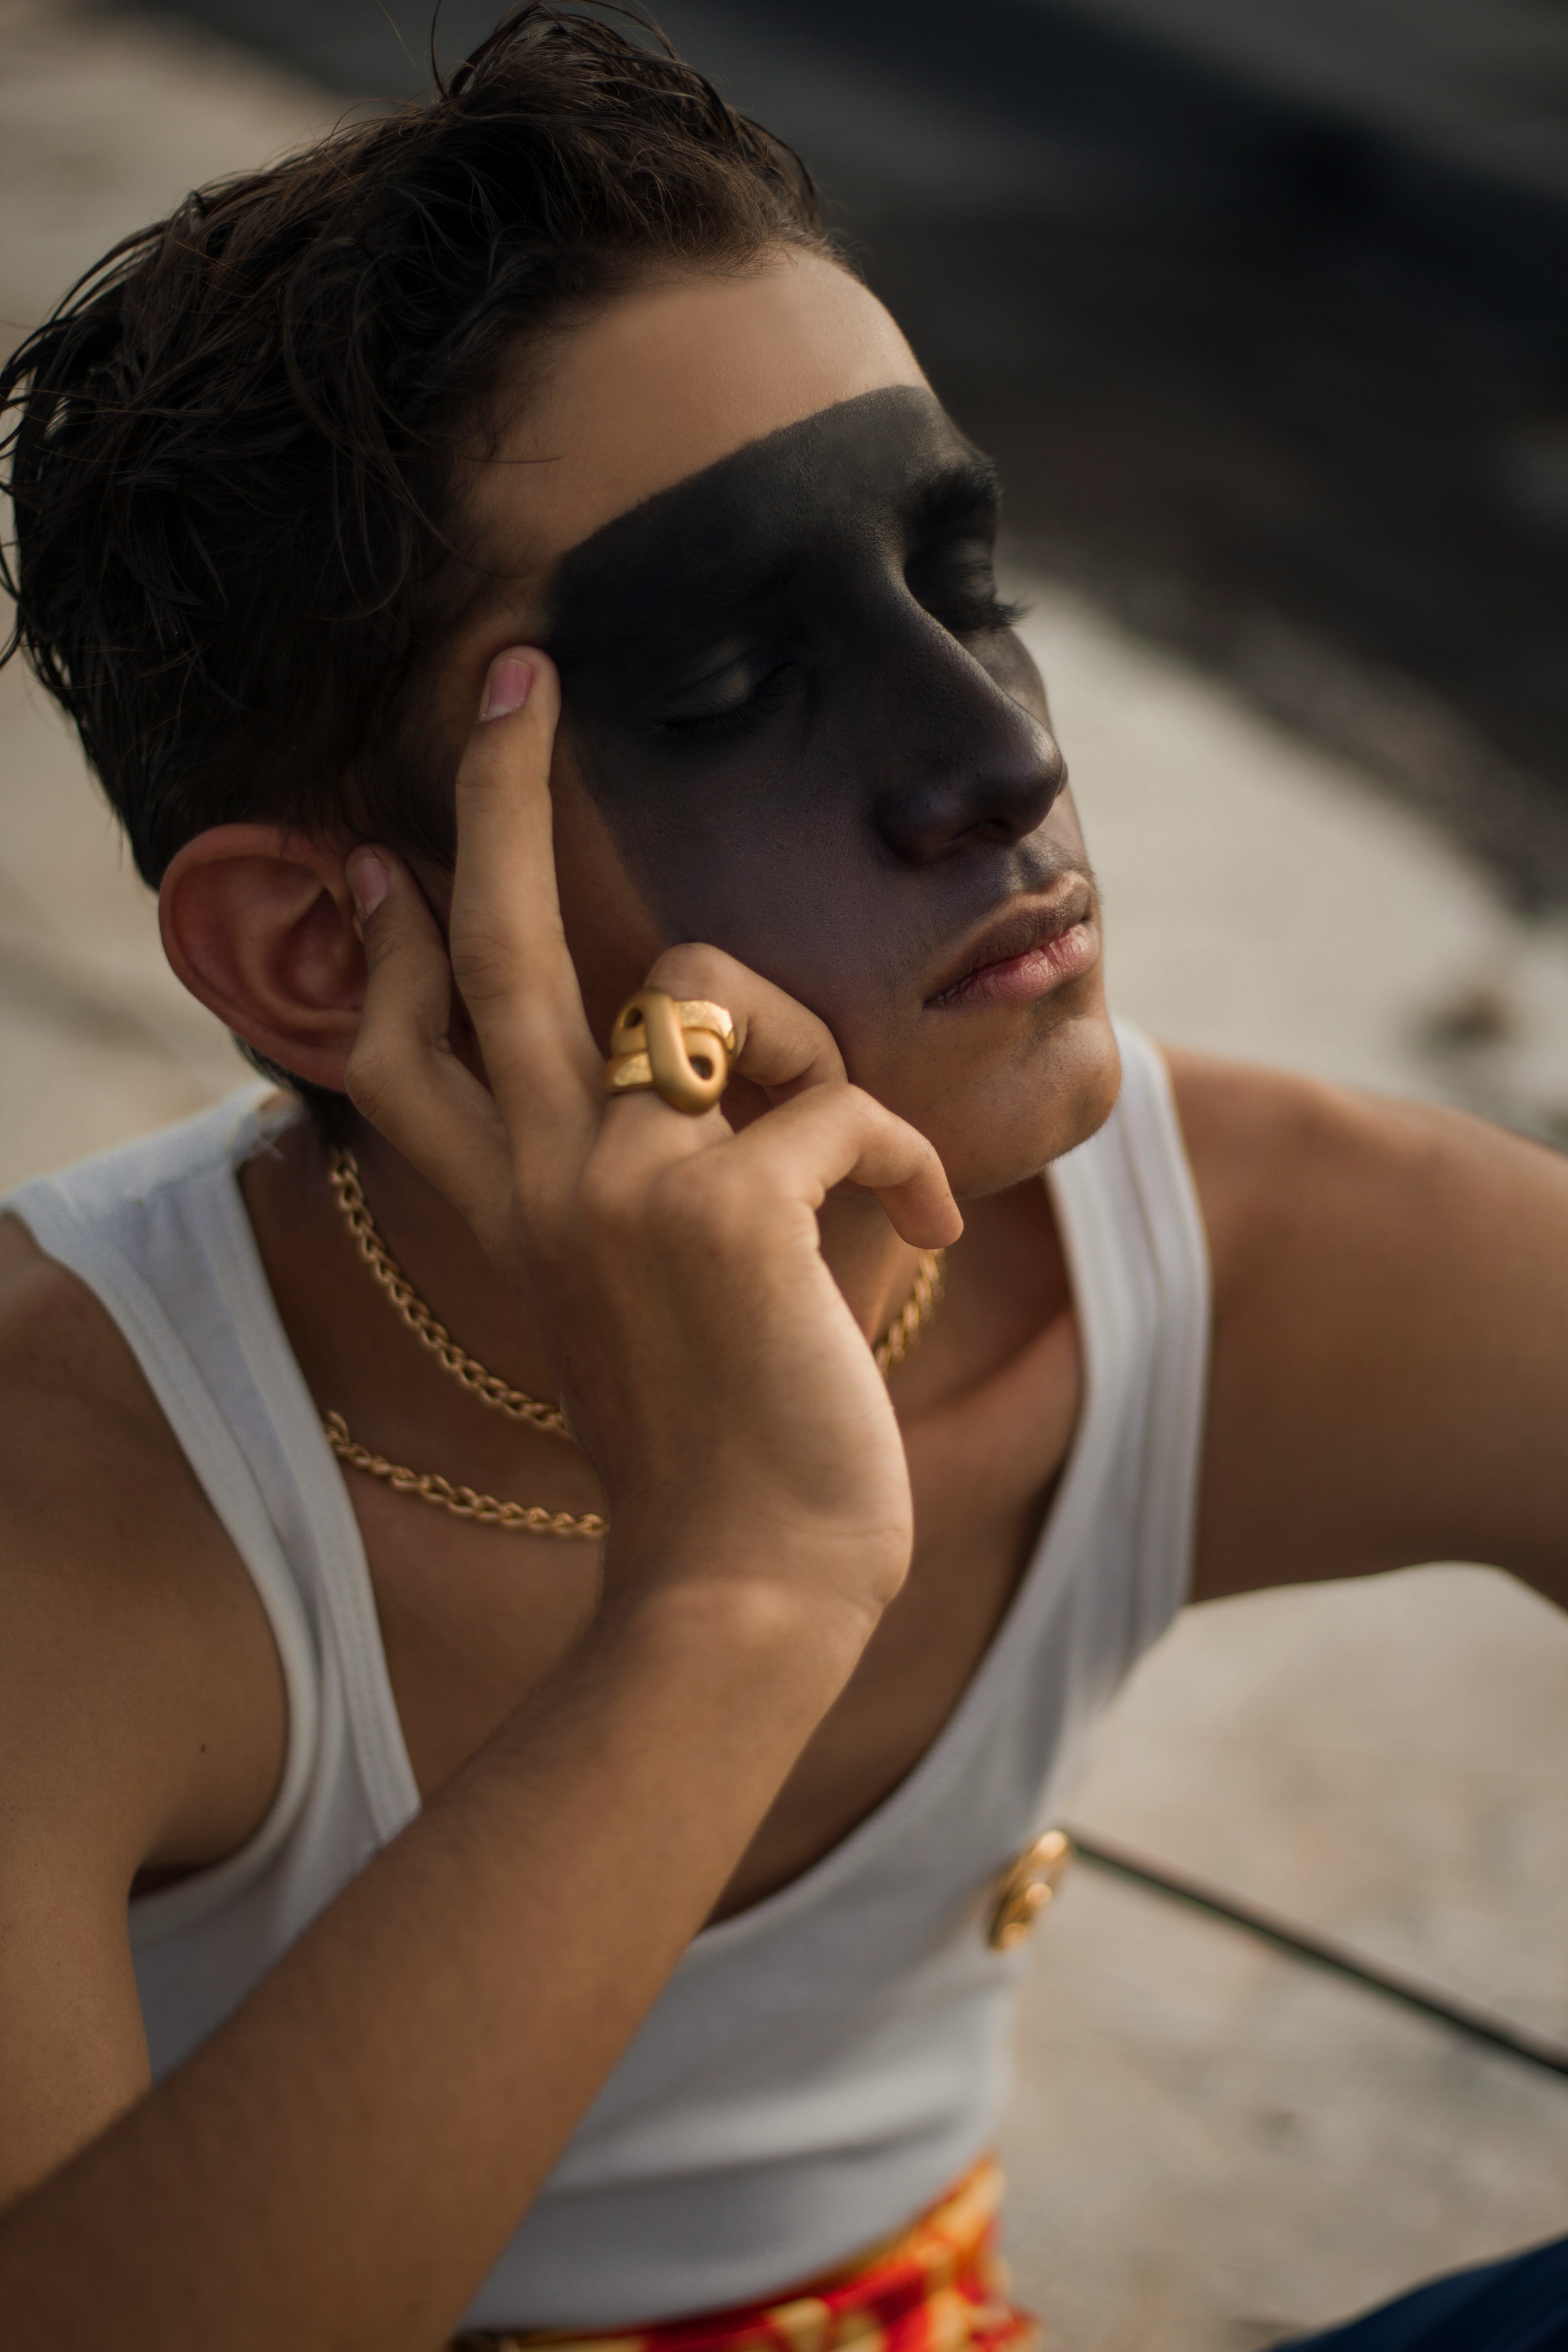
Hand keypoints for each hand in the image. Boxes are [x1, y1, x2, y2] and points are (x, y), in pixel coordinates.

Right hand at [343, 648, 961, 1638]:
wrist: (754, 1588)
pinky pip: (839, 1107)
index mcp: (524, 1213)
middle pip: (496, 951)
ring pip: (706, 994)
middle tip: (517, 681)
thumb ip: (693, 1172)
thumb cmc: (740, 1441)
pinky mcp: (719, 1212)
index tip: (379, 863)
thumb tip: (766, 1069)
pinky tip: (925, 1235)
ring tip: (858, 1166)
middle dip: (500, 797)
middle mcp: (546, 1185)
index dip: (390, 955)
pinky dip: (902, 1165)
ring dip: (805, 1047)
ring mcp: (619, 1189)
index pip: (411, 1057)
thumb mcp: (686, 1289)